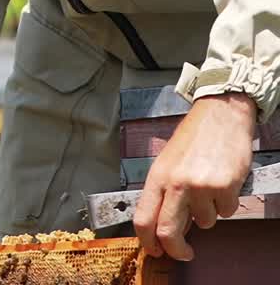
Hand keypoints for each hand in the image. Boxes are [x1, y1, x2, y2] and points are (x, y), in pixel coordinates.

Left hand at [134, 92, 255, 260]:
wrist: (219, 116)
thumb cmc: (193, 139)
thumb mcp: (168, 163)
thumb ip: (164, 192)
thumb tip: (162, 226)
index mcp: (157, 176)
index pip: (143, 218)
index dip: (148, 242)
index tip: (155, 252)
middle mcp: (175, 183)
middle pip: (168, 231)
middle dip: (176, 250)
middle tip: (184, 253)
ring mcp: (200, 186)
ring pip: (205, 223)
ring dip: (208, 214)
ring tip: (208, 188)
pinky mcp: (224, 188)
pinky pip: (227, 212)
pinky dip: (226, 204)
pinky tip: (223, 182)